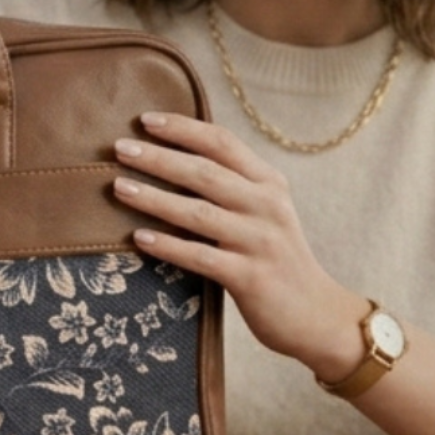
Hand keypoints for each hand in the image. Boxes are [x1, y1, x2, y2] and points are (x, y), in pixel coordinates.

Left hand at [112, 111, 368, 377]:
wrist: (315, 314)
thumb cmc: (275, 257)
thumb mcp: (264, 211)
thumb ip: (232, 185)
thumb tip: (173, 157)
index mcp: (268, 183)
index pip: (222, 143)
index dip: (183, 128)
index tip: (145, 120)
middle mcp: (267, 206)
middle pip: (205, 172)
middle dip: (158, 158)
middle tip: (119, 148)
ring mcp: (260, 241)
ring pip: (198, 213)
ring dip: (154, 198)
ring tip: (119, 187)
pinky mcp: (250, 277)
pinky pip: (201, 257)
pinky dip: (168, 246)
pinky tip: (139, 239)